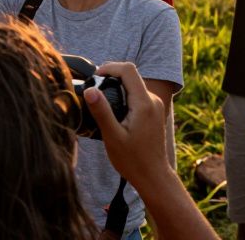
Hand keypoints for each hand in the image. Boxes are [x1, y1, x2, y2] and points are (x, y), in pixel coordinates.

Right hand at [85, 62, 169, 189]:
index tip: (94, 78)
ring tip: (100, 102)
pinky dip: (123, 95)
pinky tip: (113, 112)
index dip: (109, 67)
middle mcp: (153, 100)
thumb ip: (101, 112)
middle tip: (93, 90)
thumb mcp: (113, 136)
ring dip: (116, 86)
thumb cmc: (133, 160)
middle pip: (130, 75)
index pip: (128, 69)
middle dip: (110, 76)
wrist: (154, 176)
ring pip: (133, 84)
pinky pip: (137, 94)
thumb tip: (90, 90)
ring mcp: (155, 106)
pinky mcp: (154, 112)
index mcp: (144, 103)